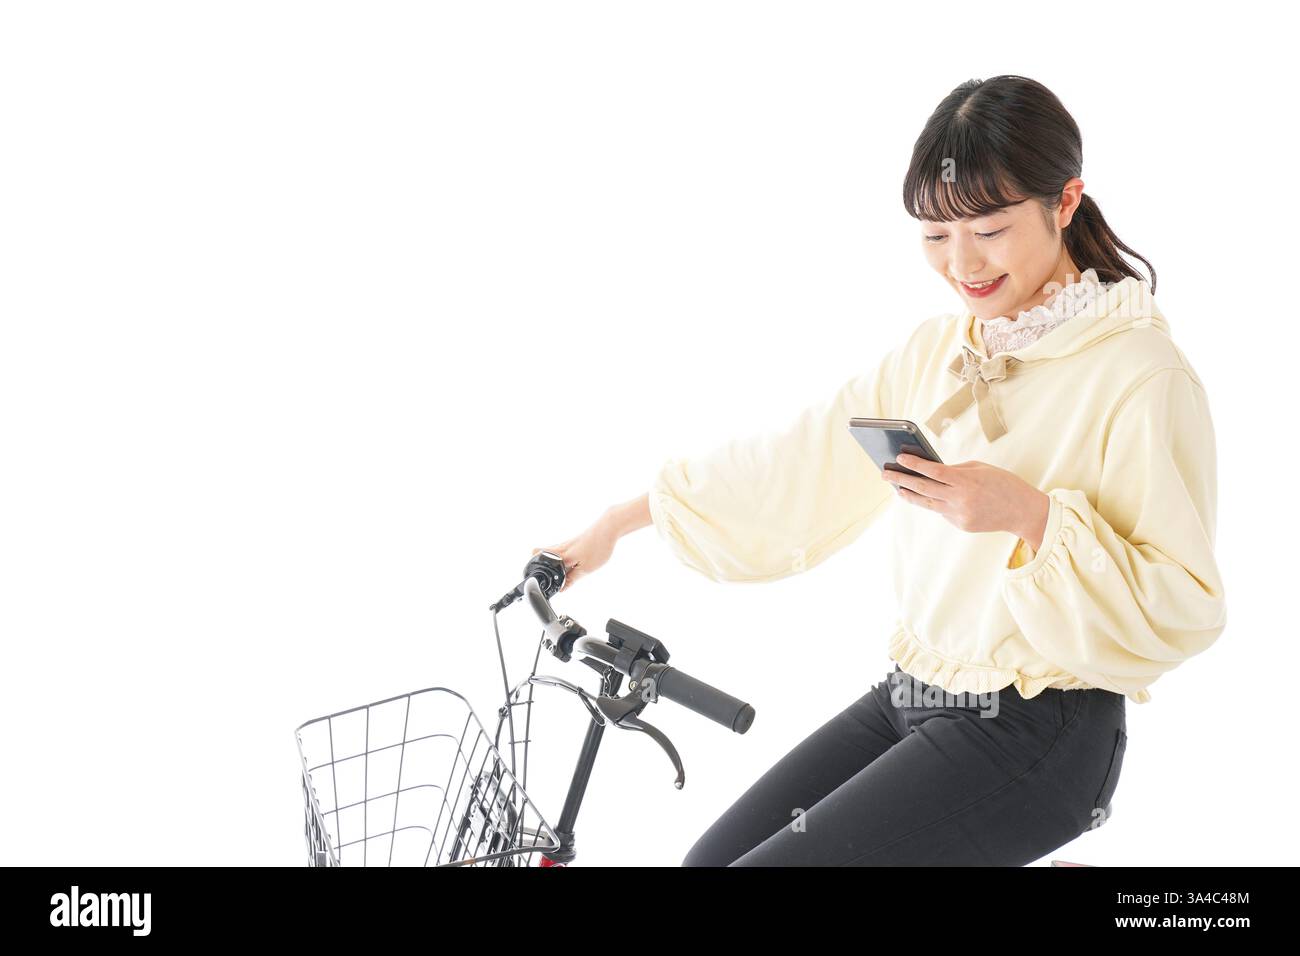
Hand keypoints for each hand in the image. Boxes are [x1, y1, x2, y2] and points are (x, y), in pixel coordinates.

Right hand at [531, 513, 619, 593]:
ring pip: (551, 553)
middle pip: (539, 553)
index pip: (538, 561)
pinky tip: (571, 565)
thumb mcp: (586, 569)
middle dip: (540, 565)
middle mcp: (560, 548)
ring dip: (553, 563)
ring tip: (562, 573)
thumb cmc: (598, 546)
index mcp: (561, 555)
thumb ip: (572, 579)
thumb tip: (562, 588)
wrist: (608, 528)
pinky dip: (562, 559)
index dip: (537, 572)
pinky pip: (561, 552)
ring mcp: (565, 544)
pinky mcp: (572, 542)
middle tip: (546, 576)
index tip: (540, 582)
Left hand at [882, 453, 1049, 548]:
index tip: (899, 457)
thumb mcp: (981, 469)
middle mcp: (960, 499)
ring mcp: (959, 515)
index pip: (933, 471)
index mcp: (966, 481)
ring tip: (897, 488)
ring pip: (927, 504)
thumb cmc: (1003, 484)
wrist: (1023, 511)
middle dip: (901, 480)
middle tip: (885, 473)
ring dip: (910, 495)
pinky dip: (935, 503)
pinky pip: (942, 512)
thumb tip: (931, 470)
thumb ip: (956, 470)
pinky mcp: (961, 525)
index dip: (914, 464)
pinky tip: (925, 496)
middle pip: (923, 488)